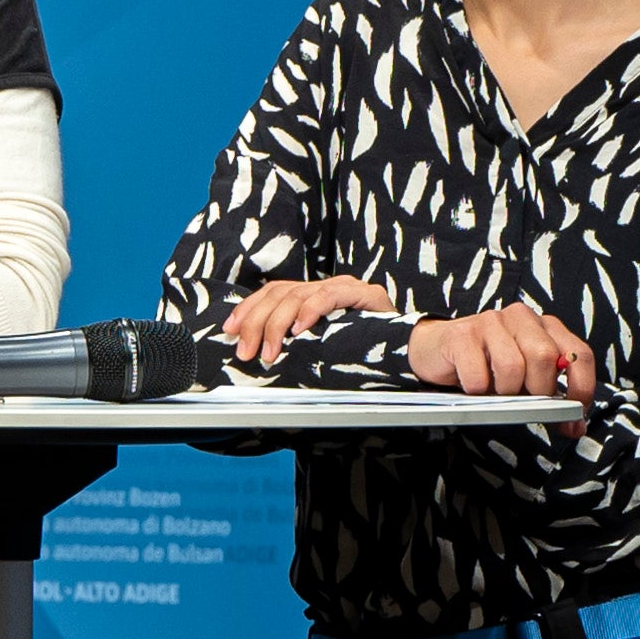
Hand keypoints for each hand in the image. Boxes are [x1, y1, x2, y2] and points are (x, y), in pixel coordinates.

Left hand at [224, 273, 398, 365]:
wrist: (412, 348)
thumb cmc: (363, 351)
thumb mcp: (319, 347)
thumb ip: (294, 343)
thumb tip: (255, 352)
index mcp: (313, 295)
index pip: (272, 292)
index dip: (247, 309)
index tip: (227, 330)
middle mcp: (327, 286)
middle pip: (280, 294)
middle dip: (256, 323)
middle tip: (246, 352)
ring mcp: (346, 288)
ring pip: (299, 295)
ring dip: (278, 325)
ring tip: (269, 351)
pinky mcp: (366, 294)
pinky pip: (331, 296)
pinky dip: (311, 311)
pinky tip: (299, 330)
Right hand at [407, 300, 598, 408]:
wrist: (436, 350)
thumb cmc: (487, 366)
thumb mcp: (525, 379)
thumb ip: (552, 396)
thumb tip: (574, 427)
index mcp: (545, 327)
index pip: (578, 354)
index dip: (580, 388)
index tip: (573, 415)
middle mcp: (522, 318)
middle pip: (545, 358)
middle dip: (537, 391)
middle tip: (523, 401)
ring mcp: (490, 322)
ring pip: (512, 367)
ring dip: (503, 392)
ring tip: (494, 391)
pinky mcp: (462, 334)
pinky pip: (479, 376)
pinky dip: (477, 391)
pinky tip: (472, 386)